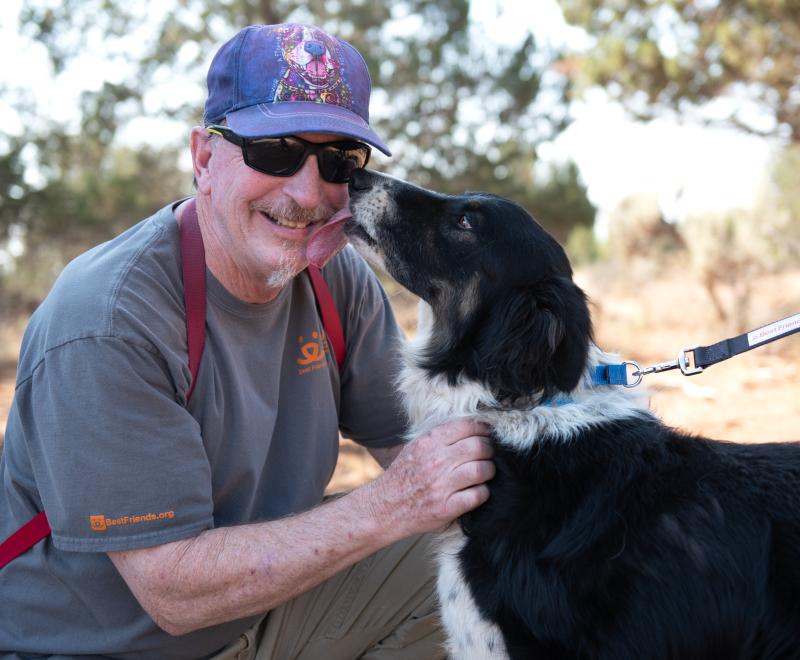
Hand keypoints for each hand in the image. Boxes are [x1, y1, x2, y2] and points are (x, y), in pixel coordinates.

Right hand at [362, 418, 494, 537]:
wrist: (384, 508)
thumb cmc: (402, 476)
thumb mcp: (414, 448)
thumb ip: (438, 437)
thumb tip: (468, 428)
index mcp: (429, 443)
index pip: (466, 427)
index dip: (483, 430)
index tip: (487, 435)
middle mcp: (436, 461)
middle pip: (479, 447)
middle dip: (490, 450)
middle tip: (489, 455)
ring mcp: (442, 485)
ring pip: (482, 470)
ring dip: (489, 471)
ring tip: (485, 472)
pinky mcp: (446, 508)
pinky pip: (478, 495)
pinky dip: (483, 492)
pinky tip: (478, 491)